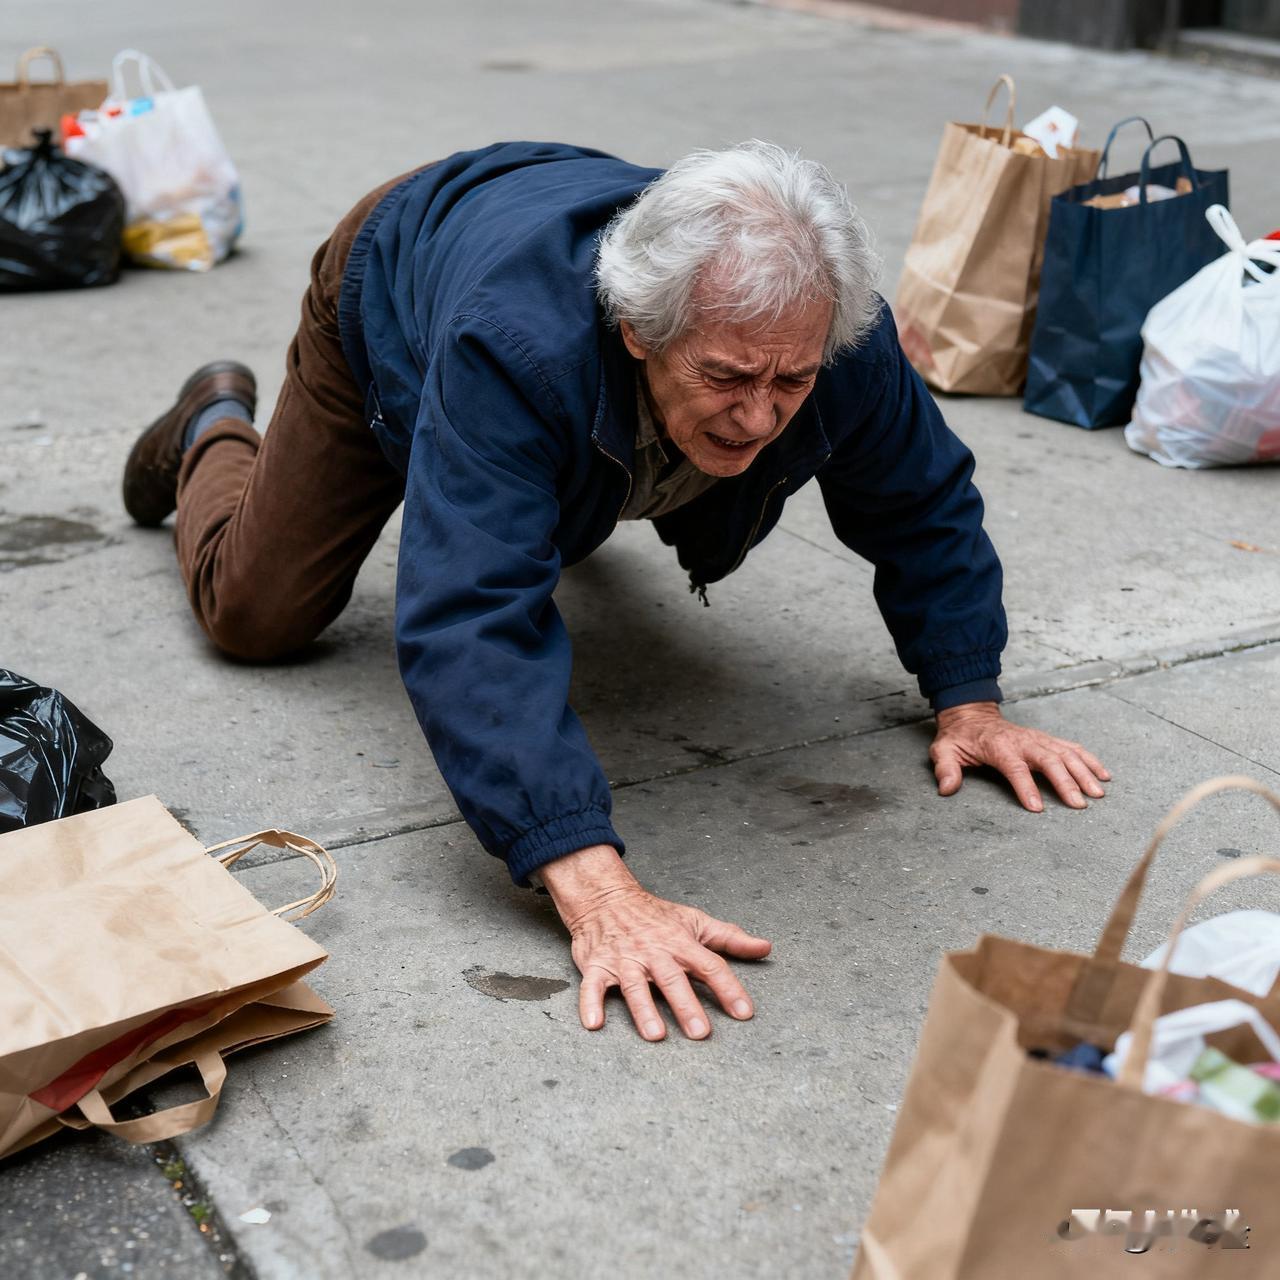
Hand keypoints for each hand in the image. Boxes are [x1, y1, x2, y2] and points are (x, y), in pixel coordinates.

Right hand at [538, 844, 771, 1040]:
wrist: (605, 897)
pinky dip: (590, 1003)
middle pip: (672, 980)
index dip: (729, 989)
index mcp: (680, 943)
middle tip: (700, 1033)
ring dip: (643, 1010)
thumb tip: (765, 947)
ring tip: (655, 1035)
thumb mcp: (694, 921)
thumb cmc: (654, 915)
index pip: (710, 966)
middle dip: (686, 1006)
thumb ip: (730, 938)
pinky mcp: (597, 965)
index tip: (744, 1012)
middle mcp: (653, 952)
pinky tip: (594, 1023)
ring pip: (634, 986)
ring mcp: (624, 959)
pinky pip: (591, 986)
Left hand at [930, 701, 1109, 811]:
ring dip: (1084, 772)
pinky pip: (1072, 748)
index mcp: (998, 746)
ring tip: (1098, 793)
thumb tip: (947, 788)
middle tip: (1079, 804)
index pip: (1015, 767)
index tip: (1036, 808)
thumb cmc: (960, 737)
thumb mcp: (944, 750)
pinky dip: (1089, 760)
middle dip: (1065, 782)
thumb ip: (945, 769)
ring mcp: (1038, 739)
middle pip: (1048, 760)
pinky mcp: (1047, 740)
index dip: (1025, 787)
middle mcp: (1023, 741)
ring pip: (1066, 754)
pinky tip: (1103, 775)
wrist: (972, 715)